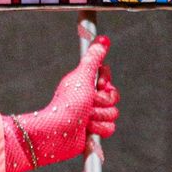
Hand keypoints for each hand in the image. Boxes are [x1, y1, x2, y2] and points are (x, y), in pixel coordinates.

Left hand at [3, 35, 118, 171]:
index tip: (99, 85)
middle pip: (113, 98)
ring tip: (84, 119)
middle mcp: (89, 99)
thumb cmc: (67, 104)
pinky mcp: (94, 132)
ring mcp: (92, 116)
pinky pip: (110, 128)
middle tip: (88, 104)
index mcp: (85, 84)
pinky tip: (86, 130)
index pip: (107, 79)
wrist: (57, 132)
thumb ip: (93, 58)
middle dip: (102, 102)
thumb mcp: (82, 77)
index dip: (105, 83)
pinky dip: (99, 130)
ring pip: (113, 114)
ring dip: (99, 117)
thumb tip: (102, 39)